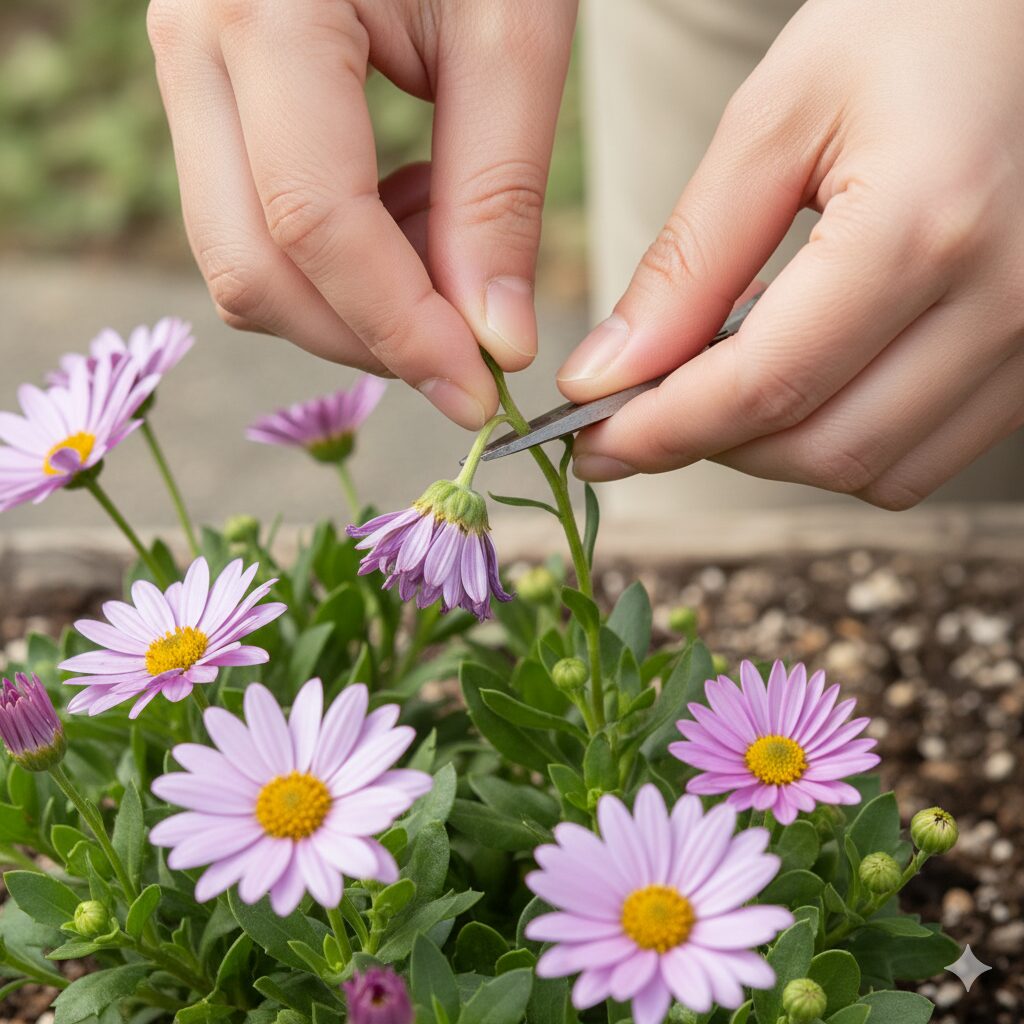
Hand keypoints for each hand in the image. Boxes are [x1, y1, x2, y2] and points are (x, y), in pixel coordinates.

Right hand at [146, 0, 575, 427]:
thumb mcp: (511, 30)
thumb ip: (499, 193)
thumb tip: (496, 342)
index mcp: (261, 8)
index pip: (314, 223)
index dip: (402, 330)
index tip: (479, 392)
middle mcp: (193, 45)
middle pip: (253, 267)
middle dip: (368, 336)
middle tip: (471, 345)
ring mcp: (188, 73)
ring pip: (246, 260)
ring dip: (359, 297)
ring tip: (451, 234)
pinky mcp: (214, 99)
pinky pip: (258, 226)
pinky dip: (345, 259)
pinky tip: (412, 206)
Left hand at [558, 0, 1023, 507]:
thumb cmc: (908, 29)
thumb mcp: (773, 121)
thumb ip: (688, 262)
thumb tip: (607, 374)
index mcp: (923, 225)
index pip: (764, 386)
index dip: (661, 430)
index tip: (593, 442)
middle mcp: (1002, 299)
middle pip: (820, 447)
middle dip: (713, 443)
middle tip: (647, 405)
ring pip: (875, 472)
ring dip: (778, 449)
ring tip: (731, 372)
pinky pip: (923, 456)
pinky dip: (842, 437)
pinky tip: (806, 372)